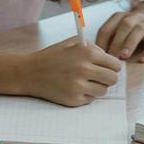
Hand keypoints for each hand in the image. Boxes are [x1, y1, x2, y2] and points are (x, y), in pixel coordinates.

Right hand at [0, 38, 121, 106]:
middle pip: (113, 79)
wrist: (29, 72)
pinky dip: (85, 95)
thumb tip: (109, 58)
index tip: (105, 68)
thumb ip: (92, 46)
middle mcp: (84, 68)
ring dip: (96, 87)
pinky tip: (73, 88)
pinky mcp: (74, 98)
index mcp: (86, 53)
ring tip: (83, 82)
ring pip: (103, 91)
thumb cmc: (51, 57)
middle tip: (97, 77)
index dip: (111, 67)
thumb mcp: (70, 43)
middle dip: (107, 78)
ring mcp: (79, 85)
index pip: (115, 64)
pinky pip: (91, 99)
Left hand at [96, 2, 143, 62]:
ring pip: (139, 31)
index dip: (101, 41)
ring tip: (123, 56)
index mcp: (120, 16)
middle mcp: (134, 17)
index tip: (98, 54)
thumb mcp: (118, 27)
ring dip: (129, 43)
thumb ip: (109, 37)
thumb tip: (97, 54)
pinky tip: (142, 59)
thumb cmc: (131, 27)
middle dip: (116, 42)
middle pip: (124, 26)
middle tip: (110, 56)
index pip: (107, 27)